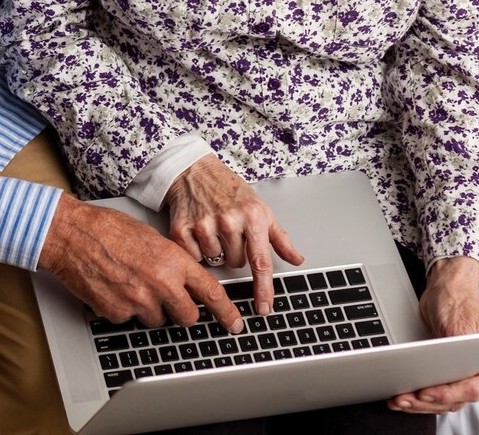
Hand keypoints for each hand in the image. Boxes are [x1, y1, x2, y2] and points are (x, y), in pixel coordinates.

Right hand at [38, 195, 245, 332]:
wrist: (71, 234)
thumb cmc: (106, 229)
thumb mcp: (150, 237)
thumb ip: (172, 261)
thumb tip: (185, 280)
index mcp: (173, 261)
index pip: (211, 293)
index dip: (226, 312)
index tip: (234, 322)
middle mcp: (160, 283)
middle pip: (187, 316)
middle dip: (182, 312)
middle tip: (168, 300)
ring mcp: (138, 301)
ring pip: (157, 319)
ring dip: (148, 308)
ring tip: (128, 282)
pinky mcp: (117, 312)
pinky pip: (129, 318)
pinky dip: (123, 307)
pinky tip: (112, 286)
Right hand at [162, 155, 302, 315]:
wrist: (194, 170)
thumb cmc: (229, 189)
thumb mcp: (261, 208)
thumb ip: (279, 237)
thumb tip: (296, 259)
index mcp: (253, 216)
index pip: (261, 262)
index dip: (263, 289)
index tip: (264, 308)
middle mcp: (229, 220)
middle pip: (236, 263)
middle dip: (234, 252)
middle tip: (228, 231)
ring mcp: (203, 224)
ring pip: (215, 261)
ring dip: (215, 250)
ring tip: (212, 227)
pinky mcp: (182, 228)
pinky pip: (194, 256)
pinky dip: (196, 248)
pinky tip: (198, 230)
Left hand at [388, 256, 478, 414]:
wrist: (446, 289)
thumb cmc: (457, 302)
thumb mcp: (458, 323)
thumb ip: (458, 346)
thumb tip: (449, 367)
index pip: (470, 388)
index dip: (447, 395)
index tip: (425, 392)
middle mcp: (474, 372)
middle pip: (453, 400)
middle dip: (426, 402)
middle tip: (403, 399)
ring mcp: (457, 373)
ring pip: (440, 401)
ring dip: (417, 404)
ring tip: (397, 401)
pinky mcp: (440, 372)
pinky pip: (431, 392)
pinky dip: (415, 397)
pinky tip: (399, 397)